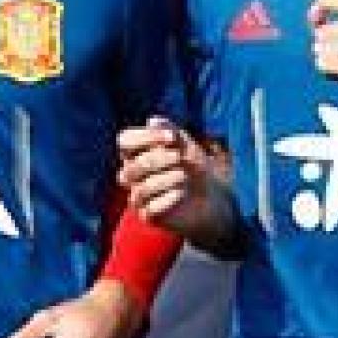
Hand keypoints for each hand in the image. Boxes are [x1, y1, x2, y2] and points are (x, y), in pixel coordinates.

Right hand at [118, 117, 224, 239]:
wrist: (212, 198)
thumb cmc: (195, 168)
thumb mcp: (187, 146)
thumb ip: (171, 133)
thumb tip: (153, 121)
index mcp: (137, 154)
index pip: (125, 141)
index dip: (145, 137)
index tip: (171, 138)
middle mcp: (133, 175)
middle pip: (132, 166)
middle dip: (158, 159)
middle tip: (180, 158)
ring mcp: (138, 197)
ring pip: (140, 189)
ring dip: (166, 179)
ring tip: (184, 176)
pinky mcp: (148, 215)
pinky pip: (150, 208)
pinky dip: (168, 199)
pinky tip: (182, 194)